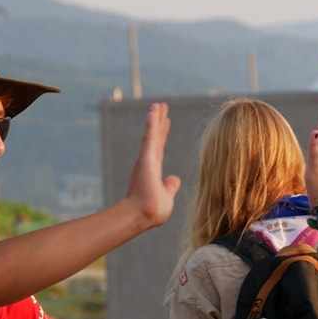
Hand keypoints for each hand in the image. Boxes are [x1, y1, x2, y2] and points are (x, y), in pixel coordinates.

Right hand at [124, 103, 180, 229]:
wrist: (142, 215)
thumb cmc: (153, 211)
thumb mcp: (166, 196)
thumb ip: (170, 186)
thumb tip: (175, 178)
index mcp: (154, 170)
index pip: (160, 147)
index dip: (162, 133)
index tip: (165, 121)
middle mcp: (149, 162)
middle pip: (156, 137)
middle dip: (159, 121)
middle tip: (161, 106)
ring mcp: (147, 159)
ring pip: (153, 134)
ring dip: (155, 118)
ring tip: (158, 104)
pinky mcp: (146, 158)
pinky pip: (150, 136)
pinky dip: (152, 122)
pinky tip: (154, 110)